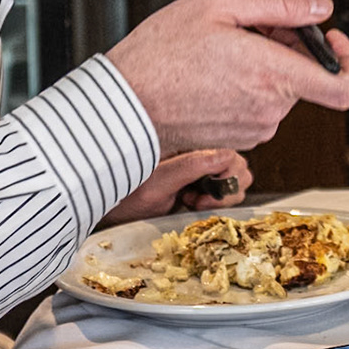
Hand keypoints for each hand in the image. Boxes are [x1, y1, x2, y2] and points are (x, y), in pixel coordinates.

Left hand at [102, 149, 251, 226]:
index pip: (232, 156)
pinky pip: (225, 189)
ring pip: (236, 178)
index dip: (225, 179)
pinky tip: (190, 203)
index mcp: (192, 142)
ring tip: (190, 200)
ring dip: (220, 196)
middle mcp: (200, 150)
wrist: (109, 207)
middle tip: (194, 199)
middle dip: (225, 189)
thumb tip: (226, 156)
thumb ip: (191, 166)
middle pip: (239, 166)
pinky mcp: (199, 179)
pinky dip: (215, 201)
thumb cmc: (126, 194)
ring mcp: (201, 165)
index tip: (200, 195)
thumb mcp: (157, 182)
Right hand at [105, 0, 348, 154]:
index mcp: (273, 75)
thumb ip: (280, 4)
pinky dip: (252, 83)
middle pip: (306, 75)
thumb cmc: (161, 53)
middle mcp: (270, 108)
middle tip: (251, 25)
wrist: (123, 106)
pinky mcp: (240, 138)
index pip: (342, 87)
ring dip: (268, 64)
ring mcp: (256, 127)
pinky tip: (218, 68)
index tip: (332, 38)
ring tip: (226, 45)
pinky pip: (262, 104)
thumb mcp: (218, 3)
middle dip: (289, 45)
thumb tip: (321, 9)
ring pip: (282, 88)